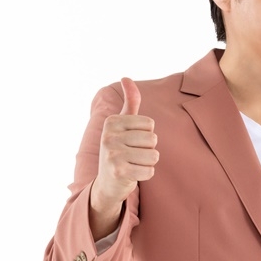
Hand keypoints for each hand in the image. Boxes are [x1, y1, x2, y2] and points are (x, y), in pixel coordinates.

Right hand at [89, 78, 158, 237]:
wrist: (106, 183)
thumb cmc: (119, 150)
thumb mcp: (122, 125)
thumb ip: (129, 102)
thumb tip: (126, 77)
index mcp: (112, 122)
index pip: (150, 124)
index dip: (146, 135)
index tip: (131, 142)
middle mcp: (109, 136)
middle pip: (153, 140)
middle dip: (148, 150)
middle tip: (133, 155)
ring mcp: (112, 154)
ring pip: (153, 156)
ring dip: (148, 163)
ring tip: (133, 164)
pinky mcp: (119, 172)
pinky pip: (150, 171)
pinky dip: (146, 175)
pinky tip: (133, 174)